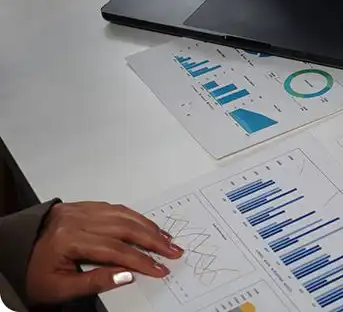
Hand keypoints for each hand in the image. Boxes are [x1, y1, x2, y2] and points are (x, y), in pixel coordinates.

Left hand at [25, 202, 183, 304]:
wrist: (11, 257)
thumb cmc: (33, 275)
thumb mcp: (61, 288)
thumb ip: (96, 281)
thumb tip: (128, 275)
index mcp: (68, 239)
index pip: (114, 250)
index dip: (141, 260)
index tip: (159, 269)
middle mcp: (74, 219)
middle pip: (123, 227)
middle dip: (152, 240)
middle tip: (173, 251)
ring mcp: (77, 210)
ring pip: (122, 214)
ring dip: (147, 226)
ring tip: (166, 239)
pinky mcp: (79, 206)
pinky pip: (112, 207)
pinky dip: (133, 216)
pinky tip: (145, 225)